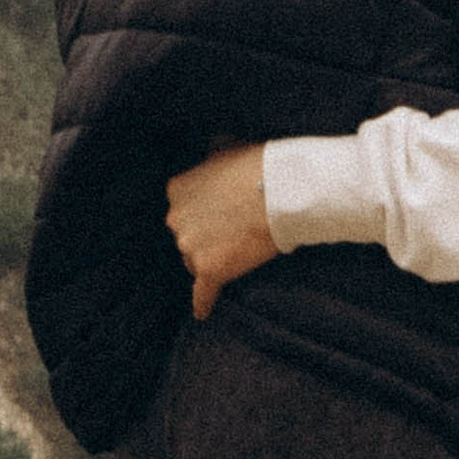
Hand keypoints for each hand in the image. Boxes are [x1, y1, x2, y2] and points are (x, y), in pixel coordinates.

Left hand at [166, 144, 275, 318]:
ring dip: (213, 262)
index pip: (182, 212)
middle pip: (186, 239)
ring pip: (195, 263)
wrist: (283, 190)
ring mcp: (190, 246)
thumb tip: (211, 148)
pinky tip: (203, 311)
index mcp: (177, 190)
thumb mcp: (227, 148)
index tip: (222, 216)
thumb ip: (211, 156)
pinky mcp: (209, 270)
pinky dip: (203, 302)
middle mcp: (176, 219)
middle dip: (206, 239)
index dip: (203, 216)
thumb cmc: (260, 166)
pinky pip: (202, 293)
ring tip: (239, 254)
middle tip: (235, 233)